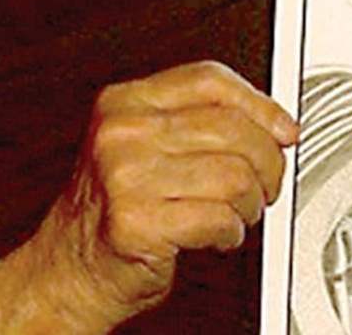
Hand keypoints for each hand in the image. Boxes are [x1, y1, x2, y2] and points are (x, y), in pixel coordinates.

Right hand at [0, 61, 297, 333]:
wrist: (68, 269)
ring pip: (234, 176)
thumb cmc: (110, 210)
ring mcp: (127, 176)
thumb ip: (191, 123)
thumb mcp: (139, 145)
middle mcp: (122, 132)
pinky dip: (231, 232)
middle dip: (266, 163)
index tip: (283, 128)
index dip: (260, 104)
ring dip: (249, 204)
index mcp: (124, 103)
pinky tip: (218, 235)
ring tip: (236, 214)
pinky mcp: (138, 222)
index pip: (209, 81)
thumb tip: (268, 121)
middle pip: (231, 128)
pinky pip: (219, 219)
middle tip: (266, 184)